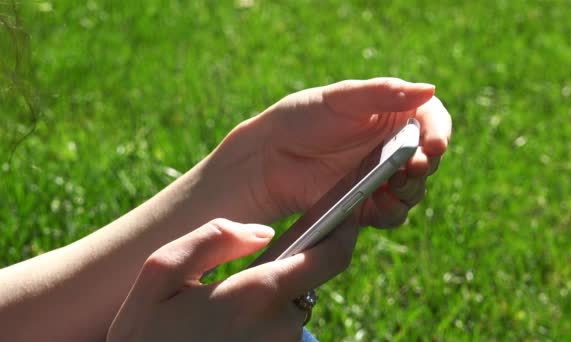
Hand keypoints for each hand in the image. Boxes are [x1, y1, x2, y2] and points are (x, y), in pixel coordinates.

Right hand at [107, 218, 357, 341]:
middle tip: (239, 280)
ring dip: (267, 306)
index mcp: (258, 296)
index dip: (343, 232)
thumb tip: (262, 232)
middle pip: (305, 285)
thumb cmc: (143, 339)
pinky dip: (261, 328)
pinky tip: (226, 334)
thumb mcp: (160, 274)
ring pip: (290, 313)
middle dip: (283, 274)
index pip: (330, 258)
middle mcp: (282, 329)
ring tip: (220, 317)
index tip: (347, 215)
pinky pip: (278, 337)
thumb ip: (213, 238)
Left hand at [206, 77, 451, 227]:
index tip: (435, 144)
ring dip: (413, 188)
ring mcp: (381, 177)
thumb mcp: (341, 98)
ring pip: (414, 189)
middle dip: (426, 163)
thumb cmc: (302, 118)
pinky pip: (392, 213)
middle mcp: (391, 146)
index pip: (431, 120)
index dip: (439, 131)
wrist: (268, 157)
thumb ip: (383, 93)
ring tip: (396, 183)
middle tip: (414, 165)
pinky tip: (382, 203)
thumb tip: (430, 89)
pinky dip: (393, 210)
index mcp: (392, 114)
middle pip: (429, 158)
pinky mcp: (367, 204)